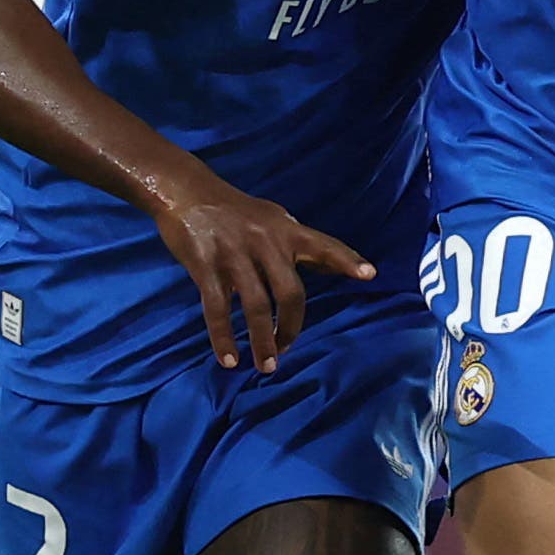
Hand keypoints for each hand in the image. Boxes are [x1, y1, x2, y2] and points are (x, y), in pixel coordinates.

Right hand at [150, 175, 371, 372]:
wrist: (185, 190)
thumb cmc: (234, 210)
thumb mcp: (272, 218)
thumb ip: (298, 243)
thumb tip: (332, 266)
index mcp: (285, 230)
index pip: (322, 245)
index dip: (345, 260)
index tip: (370, 274)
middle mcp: (265, 241)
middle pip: (290, 292)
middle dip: (291, 326)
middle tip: (287, 349)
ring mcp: (235, 254)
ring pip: (256, 306)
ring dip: (262, 341)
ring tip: (266, 365)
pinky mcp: (206, 265)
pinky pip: (218, 309)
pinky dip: (224, 338)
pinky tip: (230, 359)